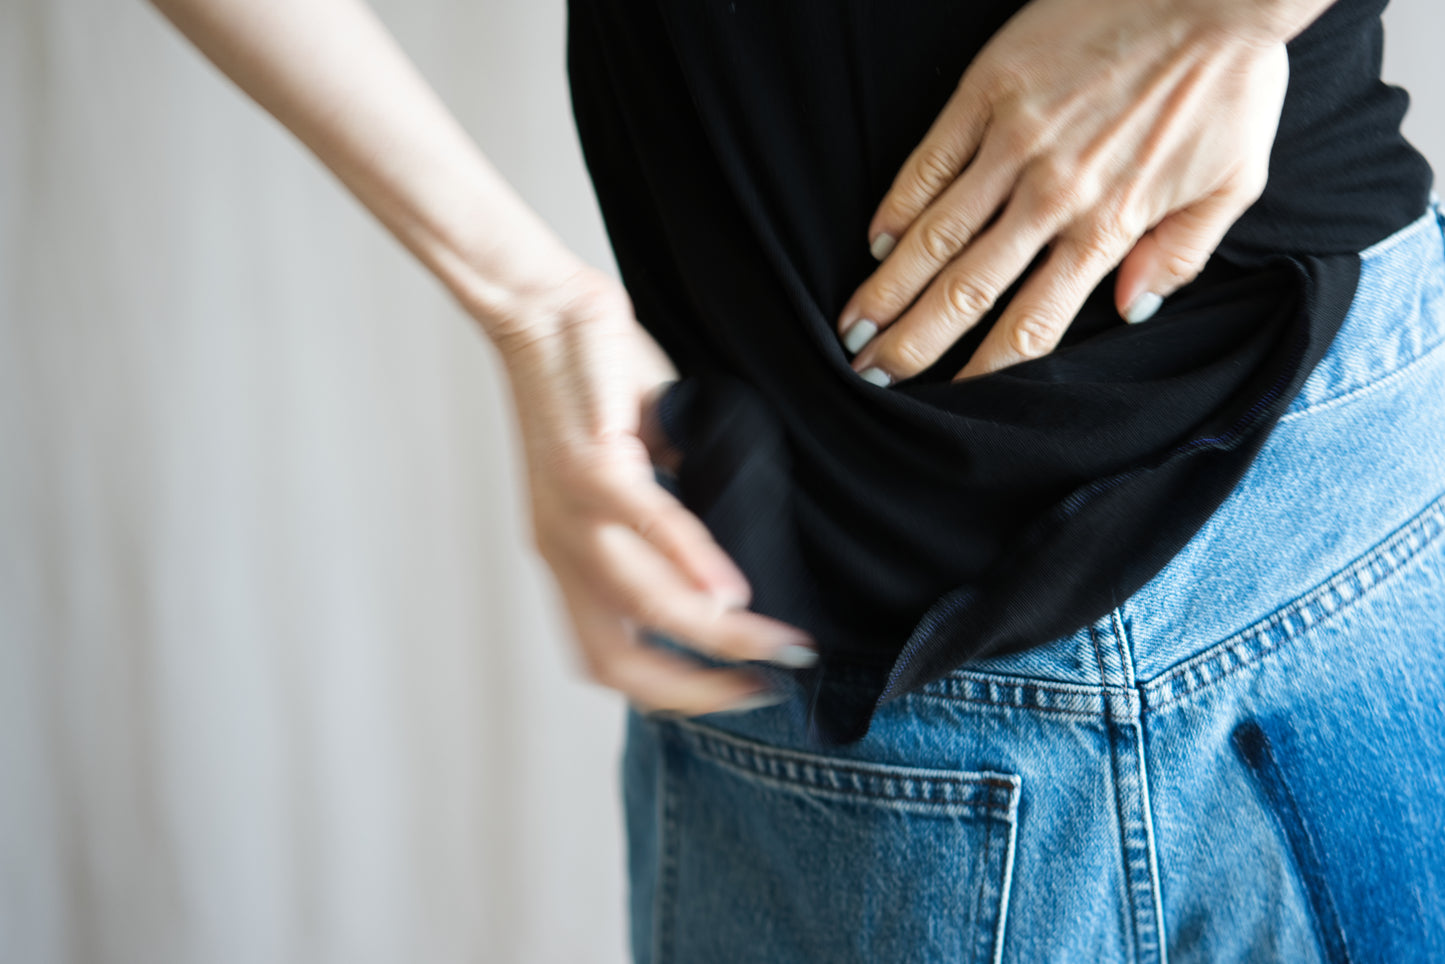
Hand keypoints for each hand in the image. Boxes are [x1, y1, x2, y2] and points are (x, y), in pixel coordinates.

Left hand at [493, 266, 817, 716]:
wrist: (538, 306)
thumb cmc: (588, 381)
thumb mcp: (628, 466)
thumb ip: (667, 514)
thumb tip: (727, 545)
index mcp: (567, 556)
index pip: (613, 658)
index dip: (676, 692)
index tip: (740, 693)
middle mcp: (561, 548)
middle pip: (619, 662)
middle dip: (698, 692)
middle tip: (763, 691)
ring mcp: (570, 510)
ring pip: (642, 604)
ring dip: (716, 638)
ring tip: (776, 645)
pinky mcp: (590, 461)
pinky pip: (646, 525)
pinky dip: (693, 564)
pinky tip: (735, 590)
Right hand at [836, 0, 1290, 384]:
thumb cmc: (1230, 81)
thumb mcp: (1235, 180)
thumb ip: (1182, 254)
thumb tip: (1133, 312)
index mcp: (1110, 225)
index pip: (1031, 325)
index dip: (982, 372)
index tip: (947, 400)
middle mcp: (1053, 195)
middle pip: (967, 291)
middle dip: (912, 344)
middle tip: (870, 376)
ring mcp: (1014, 142)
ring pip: (935, 234)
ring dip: (887, 289)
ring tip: (852, 327)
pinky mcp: (989, 91)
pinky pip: (929, 161)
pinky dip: (897, 206)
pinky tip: (875, 242)